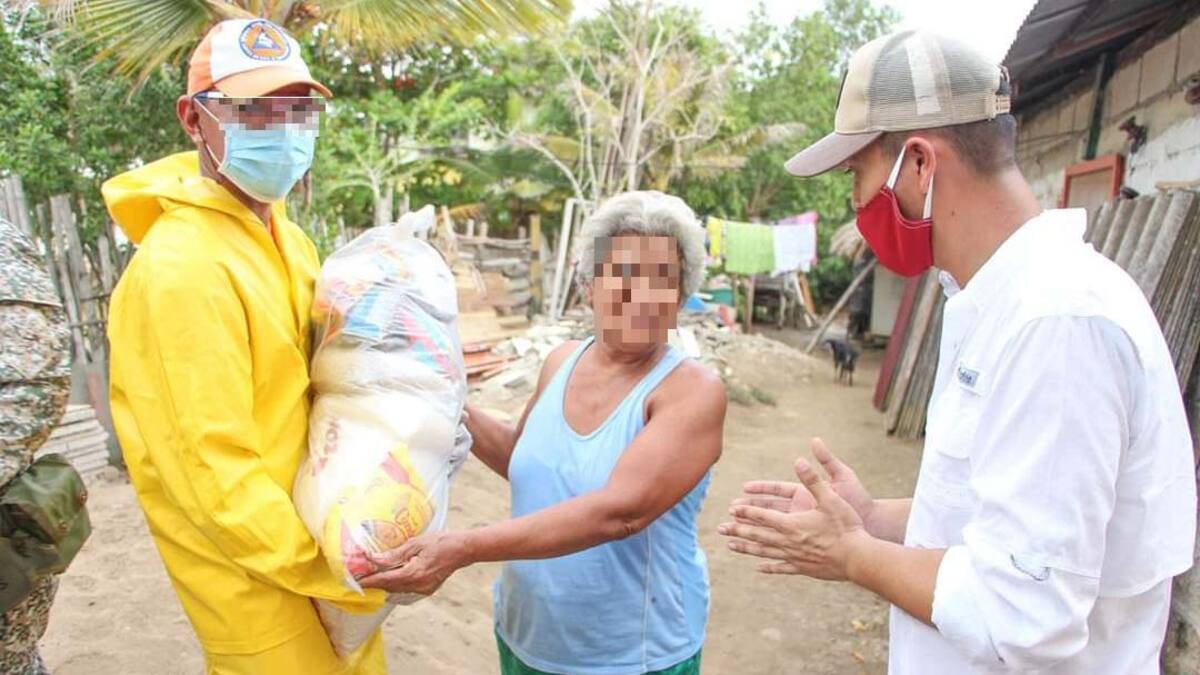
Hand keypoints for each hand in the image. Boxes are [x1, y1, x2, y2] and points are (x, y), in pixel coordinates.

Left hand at [357, 531, 469, 595]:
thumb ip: (395, 553)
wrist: (463, 550)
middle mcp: (417, 585)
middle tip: (360, 575)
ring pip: (396, 589)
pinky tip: (391, 577)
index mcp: (414, 573)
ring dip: (384, 583)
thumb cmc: (441, 542)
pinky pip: (406, 590)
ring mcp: (423, 589)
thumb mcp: (416, 543)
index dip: (369, 580)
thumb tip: (374, 558)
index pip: (385, 579)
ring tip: (372, 575)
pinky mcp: (427, 589)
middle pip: (389, 586)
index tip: (355, 580)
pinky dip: (396, 584)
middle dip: (374, 581)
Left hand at [718, 445, 871, 580]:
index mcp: (792, 523)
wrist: (859, 558)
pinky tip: (759, 567)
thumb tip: (799, 460)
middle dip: (738, 530)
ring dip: (746, 548)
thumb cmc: (847, 526)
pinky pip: (781, 567)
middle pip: (757, 535)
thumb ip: (813, 480)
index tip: (732, 509)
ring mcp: (795, 556)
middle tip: (720, 529)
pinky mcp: (803, 568)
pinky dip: (769, 567)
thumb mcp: (831, 498)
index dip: (747, 511)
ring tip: (731, 546)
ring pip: (764, 552)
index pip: (763, 516)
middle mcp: (789, 541)